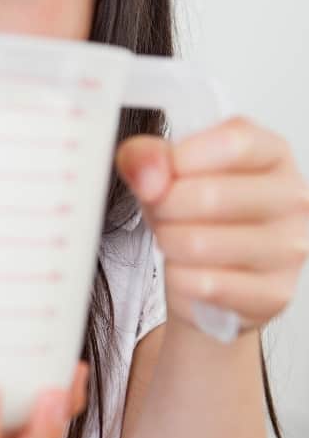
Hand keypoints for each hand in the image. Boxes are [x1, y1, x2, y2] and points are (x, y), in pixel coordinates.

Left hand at [116, 115, 308, 331]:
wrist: (208, 272)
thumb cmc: (196, 213)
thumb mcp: (165, 172)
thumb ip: (147, 157)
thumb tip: (145, 170)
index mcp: (272, 154)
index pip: (235, 144)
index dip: (182, 160)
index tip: (158, 172)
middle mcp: (292, 198)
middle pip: (211, 195)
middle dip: (164, 207)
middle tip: (162, 212)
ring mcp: (289, 248)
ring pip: (199, 244)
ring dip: (169, 243)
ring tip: (174, 239)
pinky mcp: (274, 294)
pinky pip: (202, 284)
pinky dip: (179, 278)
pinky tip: (188, 269)